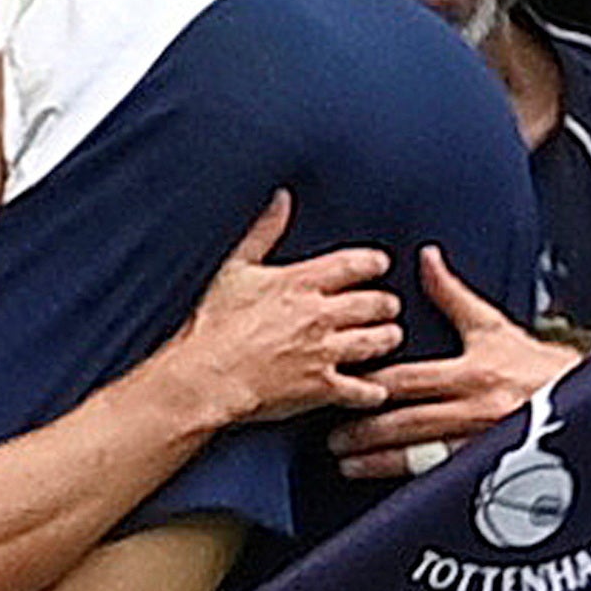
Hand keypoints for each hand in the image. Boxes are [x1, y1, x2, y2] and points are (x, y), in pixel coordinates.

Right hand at [165, 191, 401, 425]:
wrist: (204, 376)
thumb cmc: (213, 324)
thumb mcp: (234, 269)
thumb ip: (263, 232)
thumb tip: (282, 198)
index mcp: (301, 282)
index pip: (359, 264)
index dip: (374, 264)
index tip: (377, 267)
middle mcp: (321, 314)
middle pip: (379, 304)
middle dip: (385, 305)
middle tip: (383, 308)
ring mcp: (325, 352)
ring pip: (380, 342)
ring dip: (386, 340)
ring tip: (383, 339)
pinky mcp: (322, 387)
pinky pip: (364, 390)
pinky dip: (372, 391)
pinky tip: (373, 390)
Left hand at [328, 244, 582, 478]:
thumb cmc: (537, 365)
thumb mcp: (492, 327)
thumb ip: (452, 296)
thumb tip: (425, 259)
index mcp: (473, 372)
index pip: (407, 380)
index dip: (370, 385)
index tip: (339, 386)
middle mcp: (476, 409)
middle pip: (407, 422)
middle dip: (364, 432)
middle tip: (332, 439)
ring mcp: (483, 443)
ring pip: (421, 456)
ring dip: (379, 462)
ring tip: (347, 464)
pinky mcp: (491, 469)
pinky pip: (445, 477)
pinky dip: (414, 482)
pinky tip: (389, 486)